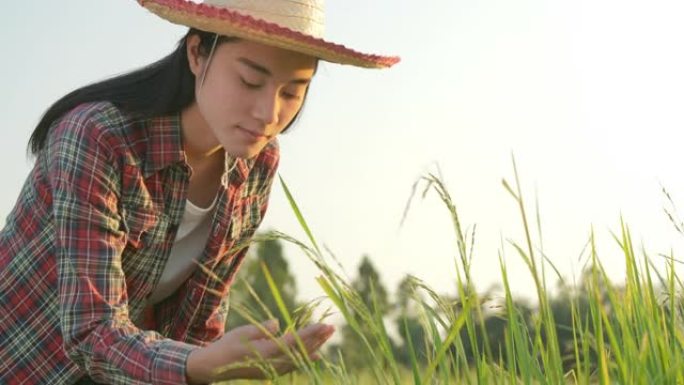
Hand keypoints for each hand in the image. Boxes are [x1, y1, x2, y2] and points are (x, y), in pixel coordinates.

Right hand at [186, 319, 334, 383]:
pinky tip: (316, 354)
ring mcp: (272, 370)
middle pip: (301, 350)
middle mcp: (272, 363)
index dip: (310, 333)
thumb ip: (263, 329)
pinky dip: (305, 358)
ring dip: (314, 346)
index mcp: (266, 351)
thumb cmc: (227, 345)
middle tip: (332, 328)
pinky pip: (293, 364)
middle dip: (318, 338)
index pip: (294, 341)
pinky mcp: (271, 372)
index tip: (323, 325)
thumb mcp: (244, 332)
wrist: (215, 367)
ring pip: (300, 358)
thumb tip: (277, 325)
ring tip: (327, 336)